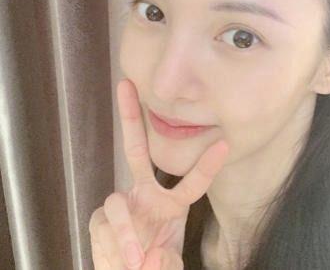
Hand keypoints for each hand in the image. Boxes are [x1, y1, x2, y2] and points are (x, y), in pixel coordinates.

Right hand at [89, 78, 228, 268]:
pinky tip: (126, 262)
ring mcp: (122, 205)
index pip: (191, 182)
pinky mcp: (100, 221)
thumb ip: (166, 262)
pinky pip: (105, 228)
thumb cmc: (155, 263)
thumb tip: (150, 258)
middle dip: (130, 116)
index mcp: (170, 203)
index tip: (224, 143)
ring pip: (116, 202)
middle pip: (136, 149)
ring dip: (125, 232)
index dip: (206, 165)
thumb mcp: (168, 261)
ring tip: (136, 260)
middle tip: (126, 84)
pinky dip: (116, 247)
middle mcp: (144, 195)